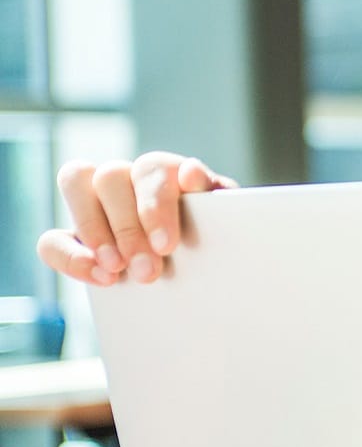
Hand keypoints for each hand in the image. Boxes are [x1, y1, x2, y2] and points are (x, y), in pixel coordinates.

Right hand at [36, 152, 236, 286]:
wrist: (211, 273)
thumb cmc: (217, 240)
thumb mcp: (225, 222)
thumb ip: (214, 197)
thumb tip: (192, 173)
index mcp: (167, 172)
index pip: (152, 168)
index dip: (156, 203)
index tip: (166, 245)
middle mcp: (129, 178)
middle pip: (111, 176)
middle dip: (128, 228)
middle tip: (148, 270)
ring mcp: (97, 204)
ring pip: (76, 183)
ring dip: (95, 231)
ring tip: (118, 270)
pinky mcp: (74, 238)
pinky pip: (51, 237)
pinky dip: (69, 256)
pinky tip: (100, 278)